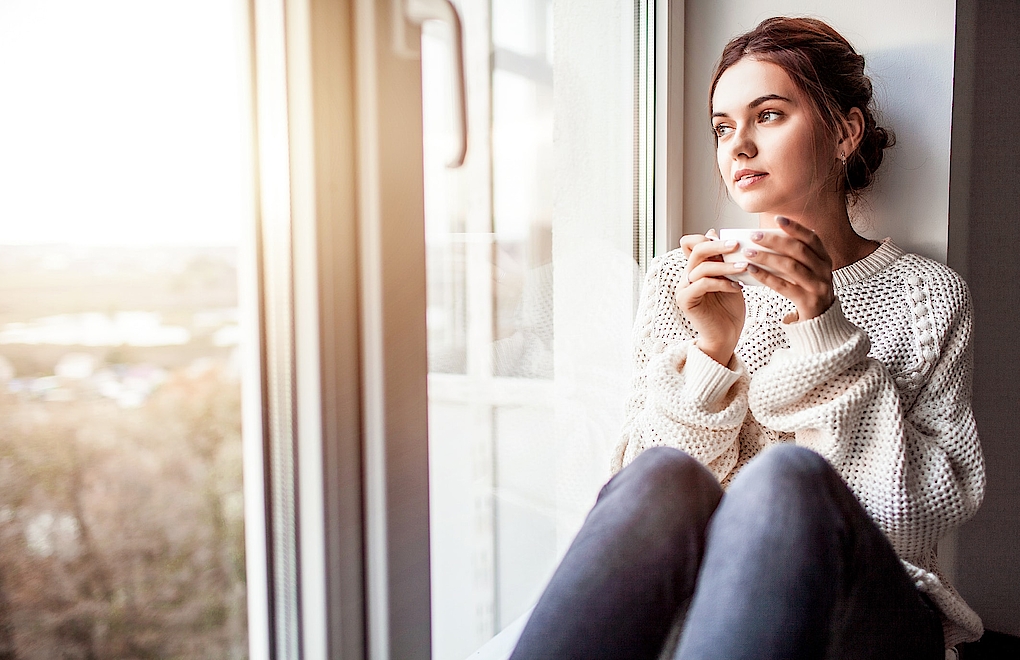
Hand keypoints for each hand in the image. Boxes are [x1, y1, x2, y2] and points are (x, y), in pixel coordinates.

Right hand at [677, 229, 745, 364]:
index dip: (706, 238)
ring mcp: (684, 288)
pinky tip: (736, 287)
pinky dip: (722, 283)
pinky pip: (703, 284)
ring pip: (702, 266)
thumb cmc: (729, 310)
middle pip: (697, 249)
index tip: (731, 240)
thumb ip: (723, 260)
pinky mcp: (686, 300)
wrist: (726, 337)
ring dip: (726, 265)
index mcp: (695, 268)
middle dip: (718, 245)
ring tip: (745, 267)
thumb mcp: (730, 279)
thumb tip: (715, 233)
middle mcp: (686, 276)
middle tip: (737, 245)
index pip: (691, 243)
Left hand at [741, 217, 834, 320]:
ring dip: (767, 257)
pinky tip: (751, 270)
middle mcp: (824, 270)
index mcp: (825, 259)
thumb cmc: (808, 289)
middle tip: (755, 235)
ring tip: (748, 252)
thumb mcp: (809, 270)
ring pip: (790, 267)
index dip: (795, 228)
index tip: (777, 219)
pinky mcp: (807, 301)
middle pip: (799, 250)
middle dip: (775, 241)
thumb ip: (795, 256)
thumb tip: (766, 238)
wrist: (821, 319)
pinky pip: (783, 286)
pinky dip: (765, 277)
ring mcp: (817, 286)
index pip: (812, 238)